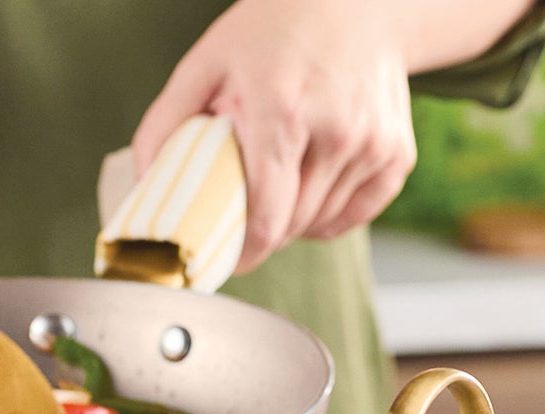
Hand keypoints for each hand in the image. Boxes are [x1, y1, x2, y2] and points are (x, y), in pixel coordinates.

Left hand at [131, 0, 417, 273]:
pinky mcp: (398, 155)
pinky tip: (311, 188)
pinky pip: (357, 214)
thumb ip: (168, 122)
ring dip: (294, 222)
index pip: (267, 217)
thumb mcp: (208, 62)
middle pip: (293, 226)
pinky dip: (330, 215)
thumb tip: (146, 182)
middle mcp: (337, 132)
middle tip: (242, 214)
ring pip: (323, 223)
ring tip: (278, 185)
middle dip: (262, 232)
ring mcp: (374, 145)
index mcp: (283, 113)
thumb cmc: (277, 30)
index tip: (225, 258)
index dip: (242, 249)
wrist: (360, 4)